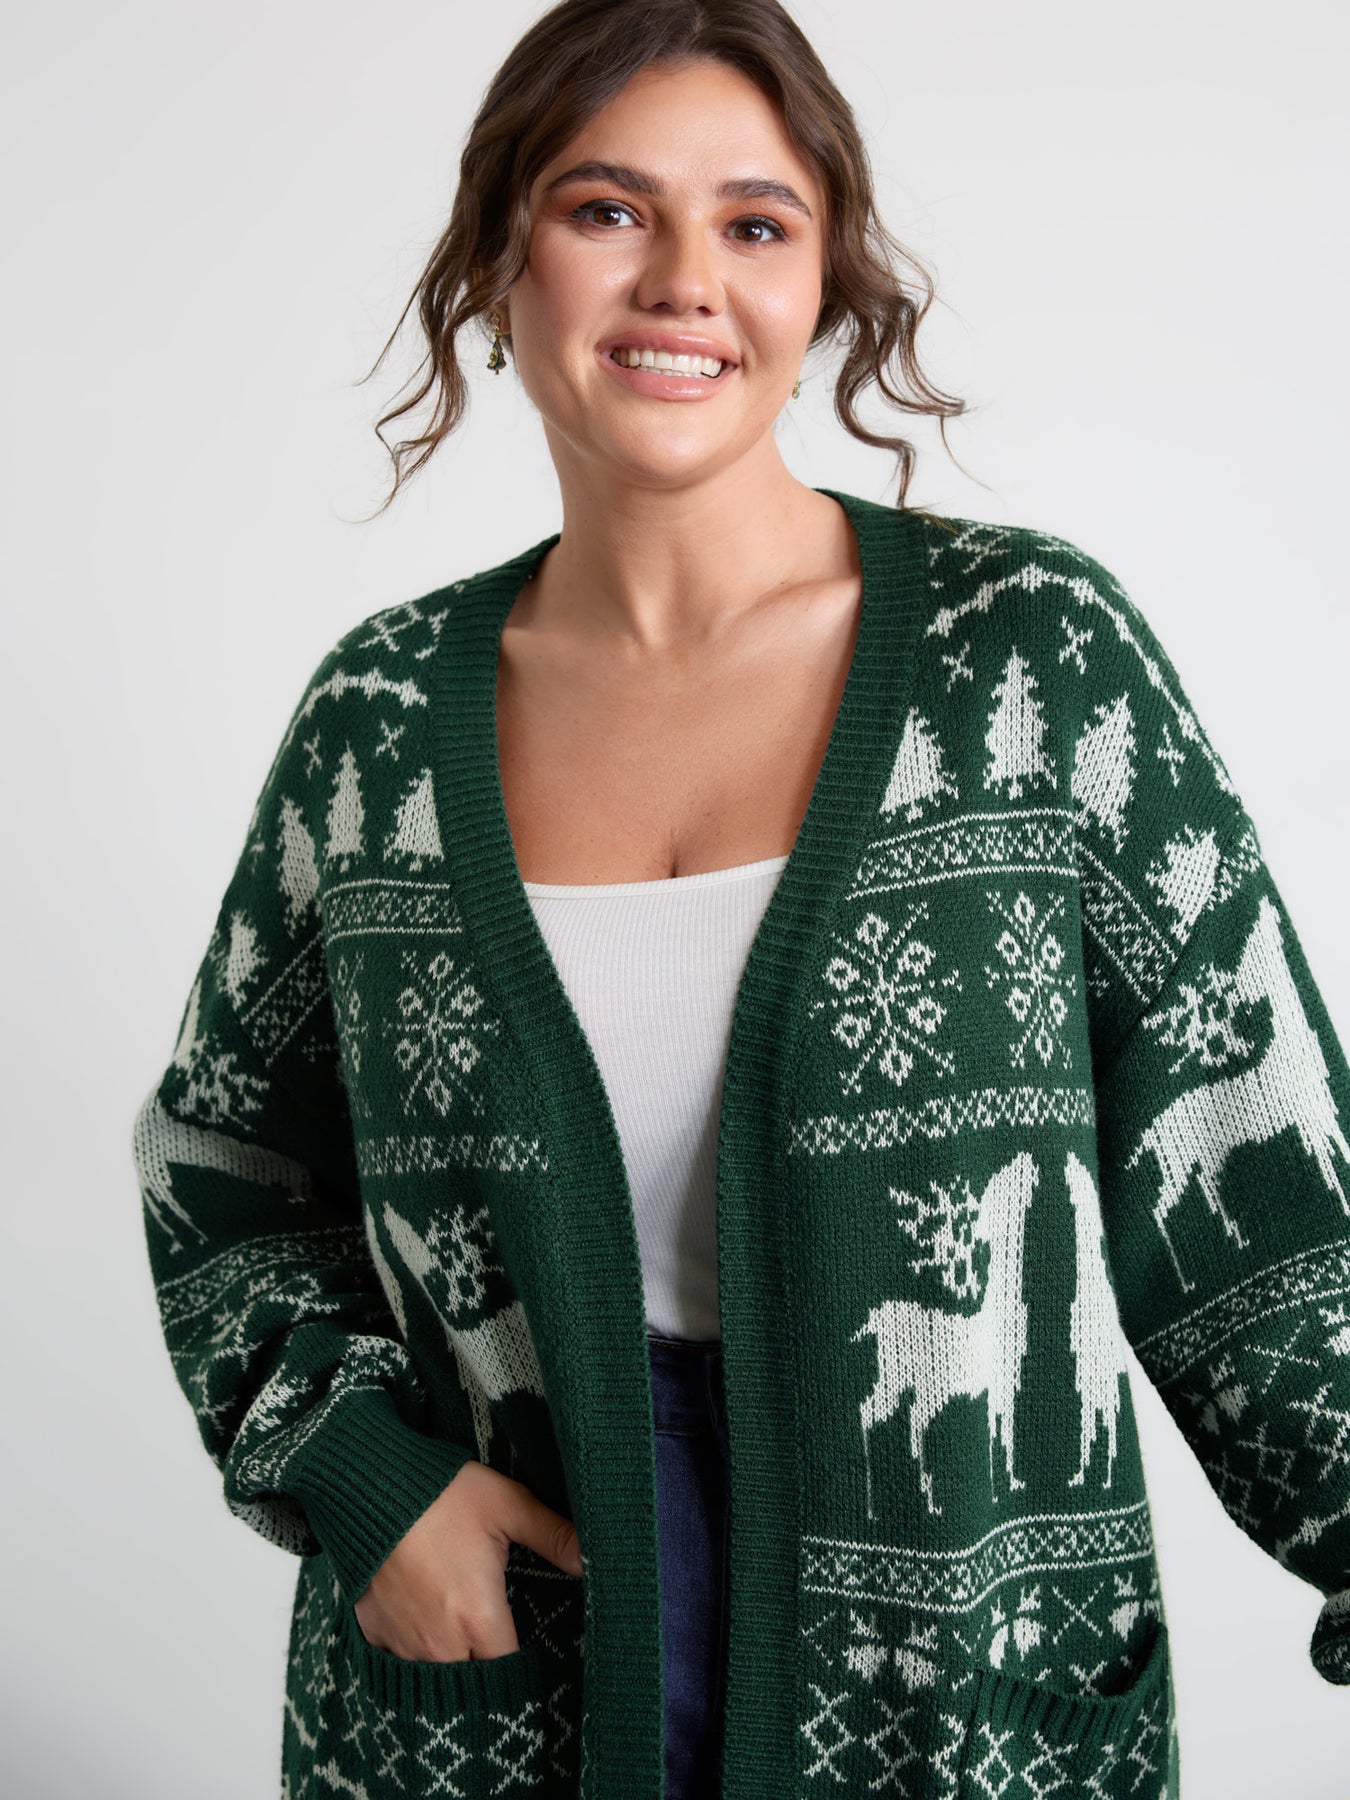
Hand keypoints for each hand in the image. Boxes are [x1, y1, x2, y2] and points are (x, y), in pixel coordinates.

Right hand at [352, 1459, 583, 1661]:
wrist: (370, 1484)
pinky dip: (411, 1645)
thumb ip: (553, 1535)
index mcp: (479, 1620)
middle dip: (486, 1666)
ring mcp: (402, 1641)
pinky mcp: (373, 1631)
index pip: (510, 1672)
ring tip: (459, 1628)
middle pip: (473, 1679)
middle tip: (494, 1637)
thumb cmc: (442, 1493)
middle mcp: (440, 1645)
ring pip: (434, 1673)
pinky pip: (398, 1657)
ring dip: (449, 1658)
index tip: (527, 1646)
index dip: (522, 1665)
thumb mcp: (508, 1505)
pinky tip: (421, 1617)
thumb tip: (594, 1559)